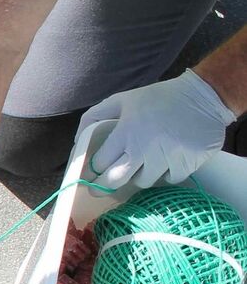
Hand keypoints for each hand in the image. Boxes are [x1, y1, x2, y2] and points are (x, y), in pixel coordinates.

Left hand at [76, 69, 235, 189]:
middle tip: (101, 187)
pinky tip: (169, 157)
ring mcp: (165, 158)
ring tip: (146, 159)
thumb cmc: (160, 98)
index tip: (93, 172)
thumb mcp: (123, 100)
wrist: (204, 96)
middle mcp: (144, 148)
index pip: (100, 163)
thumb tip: (79, 141)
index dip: (95, 168)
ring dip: (140, 174)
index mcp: (126, 132)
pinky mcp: (186, 165)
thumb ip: (95, 116)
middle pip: (115, 180)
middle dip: (105, 185)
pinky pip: (168, 179)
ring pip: (142, 181)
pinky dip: (166, 173)